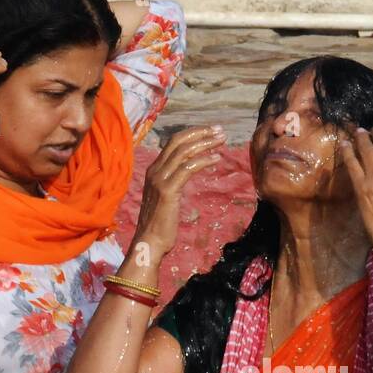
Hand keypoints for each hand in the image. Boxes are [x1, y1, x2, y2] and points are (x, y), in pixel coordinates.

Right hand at [132, 126, 225, 253]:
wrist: (149, 242)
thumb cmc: (160, 224)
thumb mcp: (166, 197)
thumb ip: (173, 182)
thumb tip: (185, 174)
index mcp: (154, 170)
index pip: (173, 143)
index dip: (192, 134)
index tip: (210, 131)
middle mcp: (155, 171)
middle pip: (178, 141)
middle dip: (201, 133)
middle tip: (220, 130)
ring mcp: (160, 180)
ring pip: (184, 152)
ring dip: (205, 143)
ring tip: (222, 140)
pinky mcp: (168, 190)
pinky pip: (188, 168)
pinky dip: (204, 160)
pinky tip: (217, 159)